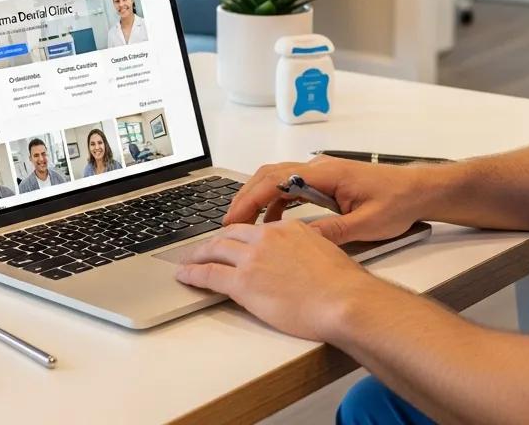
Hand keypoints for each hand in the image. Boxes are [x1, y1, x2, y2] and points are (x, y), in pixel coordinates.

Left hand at [174, 220, 380, 339]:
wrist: (342, 299)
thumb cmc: (341, 283)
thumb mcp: (324, 251)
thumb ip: (305, 248)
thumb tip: (300, 258)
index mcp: (286, 229)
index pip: (253, 229)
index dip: (238, 235)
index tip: (231, 241)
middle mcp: (266, 238)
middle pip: (230, 234)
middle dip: (213, 241)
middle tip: (202, 248)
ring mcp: (252, 259)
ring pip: (215, 250)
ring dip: (197, 255)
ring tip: (188, 261)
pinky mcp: (243, 282)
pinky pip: (210, 274)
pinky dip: (193, 273)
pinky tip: (186, 275)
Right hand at [224, 156, 438, 244]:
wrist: (417, 191)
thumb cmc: (396, 203)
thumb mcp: (365, 224)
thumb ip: (331, 231)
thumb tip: (298, 241)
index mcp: (325, 174)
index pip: (277, 180)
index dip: (251, 200)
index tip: (233, 219)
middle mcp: (319, 168)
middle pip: (270, 176)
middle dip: (245, 198)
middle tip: (227, 224)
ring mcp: (321, 173)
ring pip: (278, 180)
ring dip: (258, 200)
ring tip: (243, 227)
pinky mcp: (325, 182)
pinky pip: (291, 187)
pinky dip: (275, 202)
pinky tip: (273, 225)